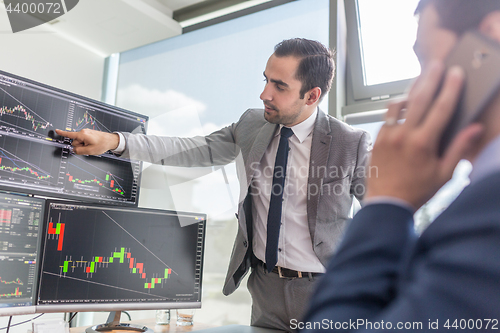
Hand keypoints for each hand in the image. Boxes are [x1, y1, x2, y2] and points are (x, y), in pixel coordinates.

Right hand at [55, 128, 119, 154]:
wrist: (111, 140)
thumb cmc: (102, 144)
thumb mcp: (89, 151)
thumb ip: (79, 151)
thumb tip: (73, 150)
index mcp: (82, 135)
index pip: (70, 134)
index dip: (62, 133)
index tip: (56, 130)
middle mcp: (83, 132)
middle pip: (75, 142)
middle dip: (80, 146)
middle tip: (89, 148)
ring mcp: (86, 133)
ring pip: (80, 142)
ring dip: (84, 146)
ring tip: (93, 146)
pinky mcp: (89, 134)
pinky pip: (84, 141)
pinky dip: (86, 144)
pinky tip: (93, 145)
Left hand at [366, 61, 483, 209]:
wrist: (385, 203)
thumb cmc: (417, 191)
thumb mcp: (444, 174)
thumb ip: (459, 149)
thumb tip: (475, 128)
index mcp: (424, 144)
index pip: (441, 108)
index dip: (451, 88)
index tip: (457, 73)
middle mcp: (404, 136)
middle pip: (419, 99)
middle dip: (431, 79)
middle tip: (437, 64)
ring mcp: (388, 136)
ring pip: (400, 104)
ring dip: (411, 88)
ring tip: (421, 77)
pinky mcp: (377, 139)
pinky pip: (388, 116)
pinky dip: (398, 105)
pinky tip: (405, 100)